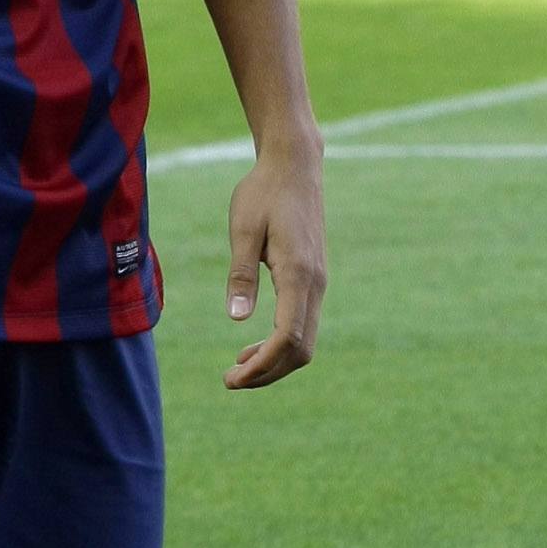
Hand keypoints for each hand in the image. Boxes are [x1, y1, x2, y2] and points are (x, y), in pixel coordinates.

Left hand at [222, 138, 325, 390]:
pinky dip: (280, 344)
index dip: (263, 365)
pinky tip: (252, 345)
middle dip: (267, 373)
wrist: (294, 166)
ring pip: (304, 340)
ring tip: (237, 369)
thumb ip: (241, 274)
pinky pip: (302, 324)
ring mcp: (318, 283)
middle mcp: (315, 284)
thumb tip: (237, 318)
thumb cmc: (263, 192)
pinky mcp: (313, 279)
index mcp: (299, 274)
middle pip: (301, 349)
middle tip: (229, 381)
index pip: (288, 338)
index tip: (233, 378)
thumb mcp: (243, 229)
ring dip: (273, 361)